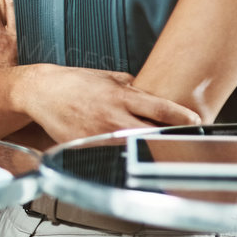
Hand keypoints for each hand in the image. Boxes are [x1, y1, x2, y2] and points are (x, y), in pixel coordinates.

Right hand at [16, 64, 200, 144]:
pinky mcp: (89, 147)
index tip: (196, 123)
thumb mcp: (107, 77)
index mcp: (121, 97)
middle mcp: (114, 118)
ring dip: (152, 152)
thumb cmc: (73, 82)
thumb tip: (154, 94)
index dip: (184, 119)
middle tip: (186, 143)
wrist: (41, 92)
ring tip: (164, 154)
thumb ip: (132, 87)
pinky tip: (134, 159)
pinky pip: (114, 156)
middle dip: (172, 140)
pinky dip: (126, 157)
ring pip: (136, 150)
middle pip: (155, 135)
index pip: (163, 110)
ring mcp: (101, 135)